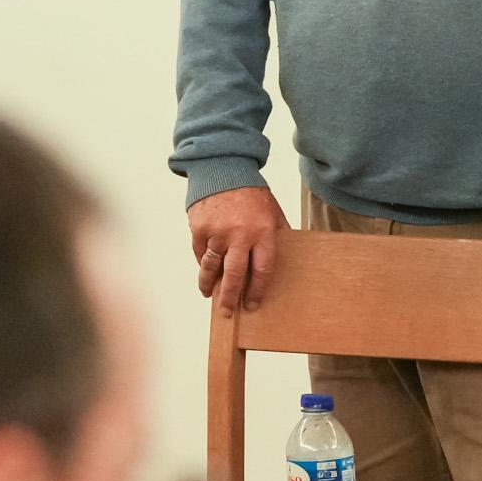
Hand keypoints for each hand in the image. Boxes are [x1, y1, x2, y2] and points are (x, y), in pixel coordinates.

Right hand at [187, 185, 287, 315]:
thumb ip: (277, 234)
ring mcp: (218, 232)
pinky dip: (203, 263)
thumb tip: (282, 257)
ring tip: (209, 295)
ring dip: (210, 284)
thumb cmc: (251, 192)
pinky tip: (205, 272)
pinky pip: (201, 253)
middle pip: (235, 275)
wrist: (224, 168)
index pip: (262, 270)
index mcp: (263, 232)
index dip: (257, 290)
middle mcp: (240, 234)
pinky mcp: (200, 228)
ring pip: (213, 267)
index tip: (252, 304)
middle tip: (228, 312)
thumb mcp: (272, 211)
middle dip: (231, 296)